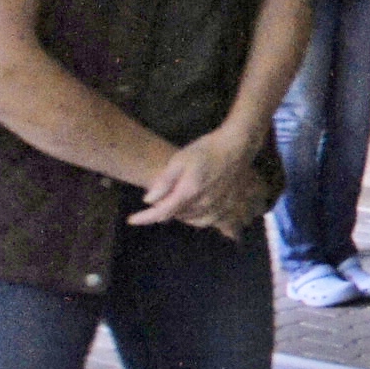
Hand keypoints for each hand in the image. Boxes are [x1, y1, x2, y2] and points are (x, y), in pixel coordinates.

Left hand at [133, 127, 269, 233]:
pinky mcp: (227, 207)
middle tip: (158, 200)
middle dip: (164, 211)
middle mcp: (202, 204)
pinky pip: (208, 220)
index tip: (131, 220)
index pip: (161, 212)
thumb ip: (164, 181)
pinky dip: (196, 218)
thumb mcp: (179, 159)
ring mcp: (217, 207)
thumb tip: (148, 201)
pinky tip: (194, 209)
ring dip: (180, 215)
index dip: (144, 218)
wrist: (237, 147)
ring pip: (192, 220)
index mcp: (188, 192)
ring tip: (176, 204)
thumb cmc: (206, 149)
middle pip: (175, 216)